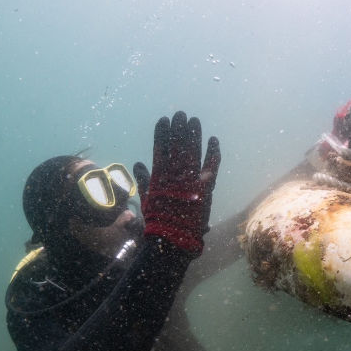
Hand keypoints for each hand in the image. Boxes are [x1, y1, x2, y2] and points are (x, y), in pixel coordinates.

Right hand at [134, 112, 220, 255]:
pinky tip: (213, 139)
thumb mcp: (147, 198)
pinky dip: (213, 151)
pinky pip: (212, 164)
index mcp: (160, 174)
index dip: (162, 133)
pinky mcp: (206, 185)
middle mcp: (175, 172)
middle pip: (178, 144)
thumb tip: (137, 164)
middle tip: (181, 114)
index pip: (161, 147)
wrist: (175, 236)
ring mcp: (191, 177)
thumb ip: (144, 179)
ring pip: (193, 149)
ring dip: (194, 134)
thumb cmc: (158, 219)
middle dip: (179, 128)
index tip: (163, 120)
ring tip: (194, 120)